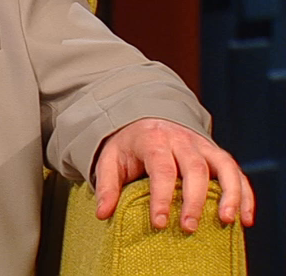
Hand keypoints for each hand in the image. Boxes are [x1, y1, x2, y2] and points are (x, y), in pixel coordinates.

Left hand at [94, 117, 253, 232]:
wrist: (145, 119)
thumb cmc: (128, 146)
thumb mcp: (110, 160)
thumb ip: (107, 185)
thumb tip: (103, 214)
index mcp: (152, 140)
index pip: (160, 168)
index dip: (161, 197)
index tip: (159, 223)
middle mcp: (181, 140)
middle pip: (193, 168)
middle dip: (193, 200)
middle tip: (189, 228)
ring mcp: (202, 146)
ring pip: (223, 166)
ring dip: (229, 194)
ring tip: (227, 221)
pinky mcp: (216, 154)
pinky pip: (236, 172)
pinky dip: (244, 194)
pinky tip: (245, 219)